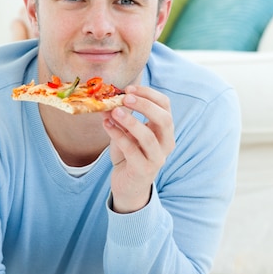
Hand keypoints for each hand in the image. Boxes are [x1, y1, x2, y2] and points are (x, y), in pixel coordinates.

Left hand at [103, 85, 174, 212]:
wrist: (128, 186)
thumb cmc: (129, 155)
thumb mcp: (126, 132)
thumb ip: (120, 117)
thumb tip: (106, 99)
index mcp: (165, 129)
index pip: (165, 105)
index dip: (149, 94)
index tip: (129, 88)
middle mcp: (166, 143)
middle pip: (164, 119)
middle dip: (145, 105)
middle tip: (126, 97)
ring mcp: (157, 158)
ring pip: (148, 137)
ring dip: (131, 121)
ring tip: (114, 111)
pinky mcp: (144, 170)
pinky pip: (131, 150)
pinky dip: (118, 135)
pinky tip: (106, 125)